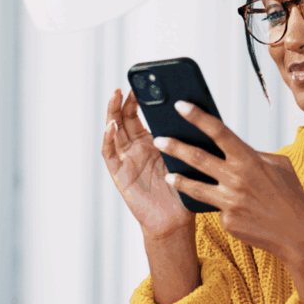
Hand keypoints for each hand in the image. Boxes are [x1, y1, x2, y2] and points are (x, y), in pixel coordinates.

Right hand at [101, 89, 194, 239]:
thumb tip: (195, 110)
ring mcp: (126, 160)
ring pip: (113, 132)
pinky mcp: (120, 174)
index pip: (138, 116)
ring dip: (112, 114)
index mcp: (151, 143)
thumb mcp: (185, 157)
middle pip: (123, 120)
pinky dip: (108, 139)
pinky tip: (112, 127)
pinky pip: (110, 154)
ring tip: (115, 97)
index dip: (136, 100)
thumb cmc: (183, 189)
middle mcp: (135, 149)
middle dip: (123, 102)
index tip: (140, 84)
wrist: (175, 219)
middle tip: (128, 87)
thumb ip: (182, 137)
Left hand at [155, 100, 303, 265]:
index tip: (181, 105)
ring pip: (195, 187)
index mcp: (250, 160)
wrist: (297, 234)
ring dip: (177, 178)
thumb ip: (256, 155)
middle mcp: (237, 178)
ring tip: (166, 174)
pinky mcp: (227, 220)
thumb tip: (234, 150)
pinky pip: (215, 208)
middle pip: (198, 158)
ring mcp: (230, 201)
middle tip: (158, 139)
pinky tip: (228, 207)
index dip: (198, 117)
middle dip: (175, 146)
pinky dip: (218, 205)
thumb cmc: (289, 196)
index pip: (219, 132)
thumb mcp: (280, 166)